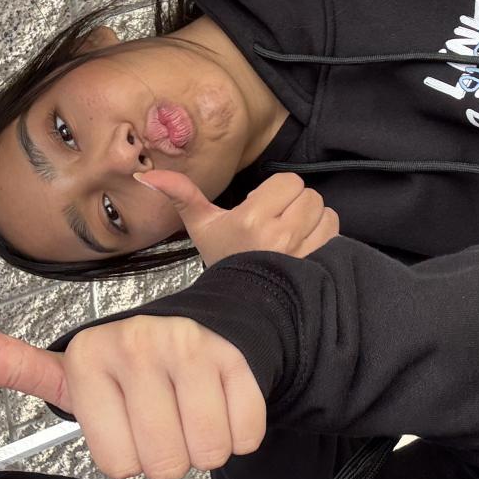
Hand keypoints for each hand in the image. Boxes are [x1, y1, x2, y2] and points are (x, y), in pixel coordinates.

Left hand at [0, 315, 266, 478]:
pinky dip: (241, 431)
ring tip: (192, 406)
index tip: (126, 417)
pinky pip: (243, 435)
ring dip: (204, 444)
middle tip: (164, 414)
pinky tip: (223, 399)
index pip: (116, 461)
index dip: (127, 451)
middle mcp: (135, 343)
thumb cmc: (136, 366)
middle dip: (168, 452)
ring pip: (203, 454)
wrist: (214, 326)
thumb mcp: (71, 369)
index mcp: (88, 355)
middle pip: (160, 464)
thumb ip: (8, 361)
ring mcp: (188, 347)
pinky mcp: (236, 356)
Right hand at [137, 170, 338, 265]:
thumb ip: (180, 194)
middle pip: (309, 194)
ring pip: (324, 211)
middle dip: (294, 204)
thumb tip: (144, 175)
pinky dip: (323, 236)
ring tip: (290, 235)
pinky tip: (303, 248)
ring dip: (311, 219)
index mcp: (252, 219)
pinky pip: (334, 232)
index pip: (289, 181)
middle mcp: (281, 233)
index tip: (261, 209)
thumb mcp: (200, 226)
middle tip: (276, 222)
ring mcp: (304, 250)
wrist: (239, 303)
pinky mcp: (320, 264)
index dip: (277, 192)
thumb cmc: (223, 260)